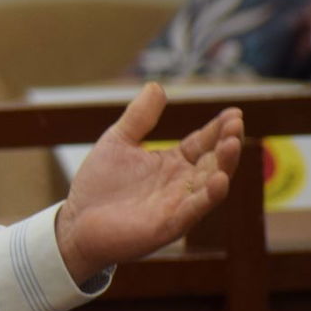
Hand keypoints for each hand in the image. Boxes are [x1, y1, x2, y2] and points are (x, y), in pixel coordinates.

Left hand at [54, 83, 243, 281]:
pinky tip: (218, 180)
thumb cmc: (99, 184)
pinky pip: (194, 211)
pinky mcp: (167, 225)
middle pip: (214, 161)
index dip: (218, 128)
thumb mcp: (118, 141)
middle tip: (235, 123)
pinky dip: (208, 197)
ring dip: (224, 165)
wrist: (75, 221)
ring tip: (232, 143)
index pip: (203, 142)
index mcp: (173, 163)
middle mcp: (181, 183)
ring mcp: (177, 205)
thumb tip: (156, 85)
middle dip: (227, 142)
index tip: (234, 112)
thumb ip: (139, 118)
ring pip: (211, 185)